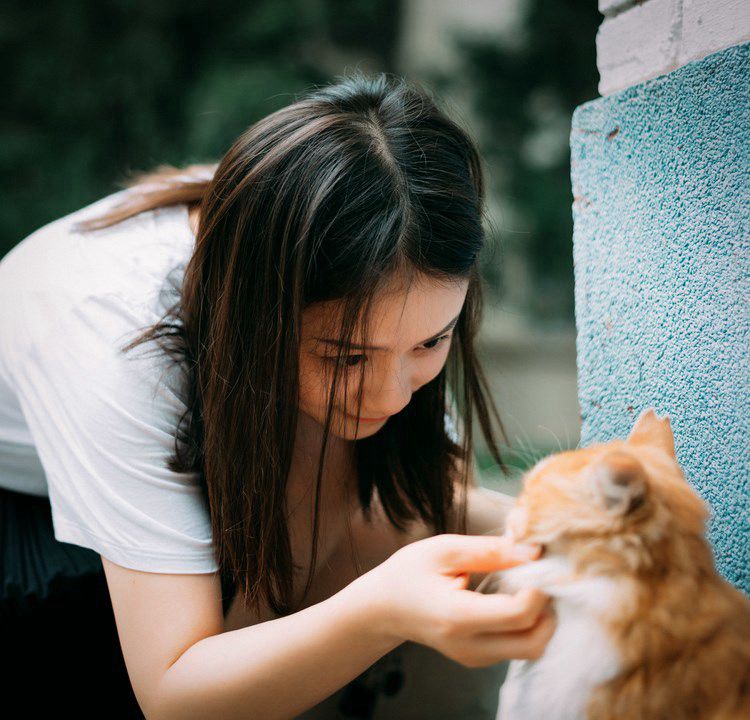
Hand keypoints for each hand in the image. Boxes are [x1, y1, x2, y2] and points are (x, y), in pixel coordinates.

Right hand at [352, 533, 555, 667]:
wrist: (381, 609)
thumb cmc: (408, 573)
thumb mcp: (443, 550)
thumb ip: (489, 551)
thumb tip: (533, 550)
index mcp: (457, 616)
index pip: (519, 614)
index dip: (538, 589)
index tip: (536, 563)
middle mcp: (469, 646)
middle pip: (534, 643)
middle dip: (547, 610)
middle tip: (537, 578)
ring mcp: (474, 657)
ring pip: (529, 648)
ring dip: (539, 619)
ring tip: (523, 586)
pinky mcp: (477, 658)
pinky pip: (516, 647)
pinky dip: (525, 625)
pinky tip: (510, 598)